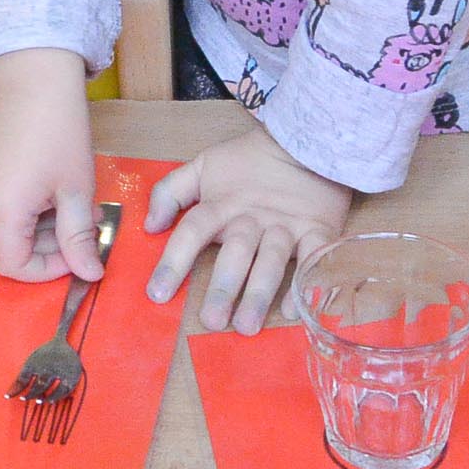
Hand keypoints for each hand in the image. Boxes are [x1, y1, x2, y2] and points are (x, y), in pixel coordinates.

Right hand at [0, 47, 104, 283]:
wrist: (35, 79)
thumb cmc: (60, 133)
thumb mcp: (76, 189)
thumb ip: (79, 238)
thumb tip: (89, 276)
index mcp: (4, 212)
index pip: (14, 267)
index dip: (48, 270)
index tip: (78, 254)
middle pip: (11, 247)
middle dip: (51, 246)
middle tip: (87, 226)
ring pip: (10, 226)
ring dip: (44, 226)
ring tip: (78, 204)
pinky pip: (5, 203)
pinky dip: (31, 207)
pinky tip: (57, 187)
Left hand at [143, 129, 350, 333]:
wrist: (304, 142)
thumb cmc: (248, 162)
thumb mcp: (203, 166)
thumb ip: (170, 192)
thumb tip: (150, 225)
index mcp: (221, 204)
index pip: (192, 232)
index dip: (173, 262)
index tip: (158, 294)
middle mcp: (251, 218)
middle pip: (234, 253)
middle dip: (223, 287)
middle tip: (212, 321)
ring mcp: (286, 226)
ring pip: (271, 260)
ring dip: (259, 294)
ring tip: (247, 326)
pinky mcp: (318, 230)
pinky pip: (313, 259)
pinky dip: (305, 284)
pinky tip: (295, 310)